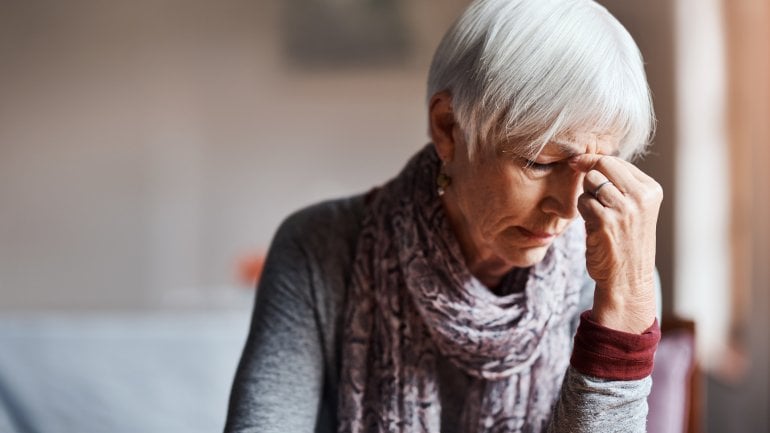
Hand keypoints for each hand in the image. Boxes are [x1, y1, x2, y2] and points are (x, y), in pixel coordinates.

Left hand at [569, 154, 662, 333]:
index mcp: (651, 191)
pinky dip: (581, 211)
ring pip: (591, 181)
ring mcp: (624, 208)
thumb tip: (590, 160)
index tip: (580, 164)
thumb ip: (620, 185)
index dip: (594, 162)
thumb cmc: (626, 243)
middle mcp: (641, 197)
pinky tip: (592, 224)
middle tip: (588, 192)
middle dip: (589, 173)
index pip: (617, 161)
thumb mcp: (634, 209)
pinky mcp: (606, 221)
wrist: (628, 280)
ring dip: (586, 195)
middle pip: (603, 165)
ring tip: (595, 213)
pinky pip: (583, 201)